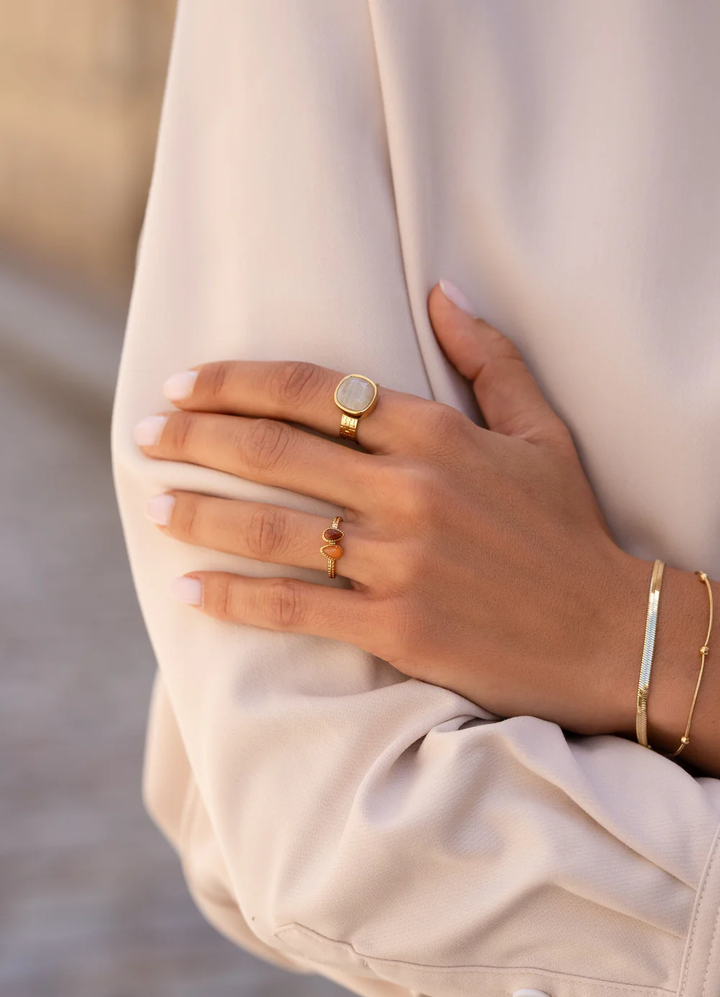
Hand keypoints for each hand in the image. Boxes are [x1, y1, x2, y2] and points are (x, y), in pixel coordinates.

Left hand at [133, 281, 651, 736]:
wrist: (612, 635)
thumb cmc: (572, 532)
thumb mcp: (543, 432)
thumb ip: (491, 358)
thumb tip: (442, 291)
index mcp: (439, 434)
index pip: (315, 390)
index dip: (237, 382)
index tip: (184, 384)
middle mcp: (410, 490)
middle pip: (276, 451)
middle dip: (196, 437)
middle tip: (145, 436)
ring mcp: (401, 561)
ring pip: (274, 528)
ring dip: (201, 513)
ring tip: (155, 506)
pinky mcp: (397, 627)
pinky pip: (296, 608)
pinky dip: (236, 598)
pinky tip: (190, 590)